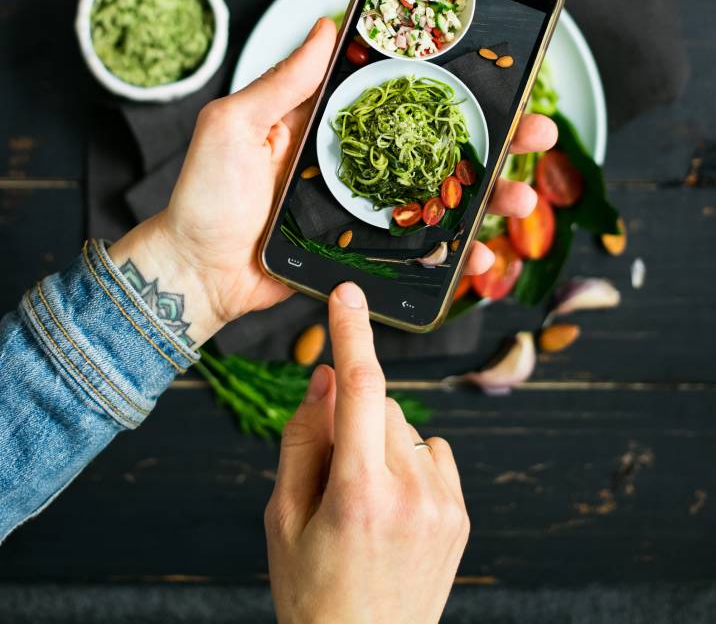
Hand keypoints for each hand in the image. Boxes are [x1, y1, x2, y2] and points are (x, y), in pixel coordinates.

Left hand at [108, 17, 556, 345]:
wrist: (194, 271)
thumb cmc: (206, 195)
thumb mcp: (237, 124)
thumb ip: (285, 81)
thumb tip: (325, 25)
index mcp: (331, 122)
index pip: (402, 95)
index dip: (448, 85)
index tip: (496, 74)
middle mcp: (359, 161)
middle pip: (439, 145)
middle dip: (495, 138)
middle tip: (538, 132)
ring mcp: (366, 208)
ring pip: (443, 196)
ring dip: (490, 196)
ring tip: (522, 196)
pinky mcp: (366, 251)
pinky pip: (421, 250)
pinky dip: (455, 253)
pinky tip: (483, 256)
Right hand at [265, 281, 468, 623]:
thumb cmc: (312, 591)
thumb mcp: (283, 516)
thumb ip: (302, 437)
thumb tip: (325, 376)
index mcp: (358, 494)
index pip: (359, 389)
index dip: (351, 333)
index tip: (347, 293)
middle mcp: (411, 493)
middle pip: (379, 404)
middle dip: (352, 417)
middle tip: (333, 473)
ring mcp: (444, 504)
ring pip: (405, 426)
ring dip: (380, 441)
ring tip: (363, 503)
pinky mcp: (461, 513)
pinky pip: (433, 450)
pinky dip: (410, 460)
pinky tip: (392, 505)